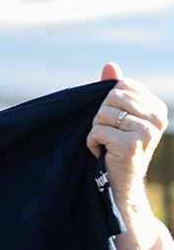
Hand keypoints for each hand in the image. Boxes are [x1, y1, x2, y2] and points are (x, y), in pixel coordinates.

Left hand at [86, 63, 167, 206]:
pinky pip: (98, 131)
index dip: (107, 103)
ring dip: (95, 131)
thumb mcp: (116, 116)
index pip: (121, 86)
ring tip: (106, 144)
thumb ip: (113, 90)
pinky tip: (102, 153)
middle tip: (108, 135)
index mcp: (156, 107)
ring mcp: (148, 130)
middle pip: (111, 98)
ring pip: (103, 114)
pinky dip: (92, 143)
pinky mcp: (133, 143)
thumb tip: (110, 65)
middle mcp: (158, 117)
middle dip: (99, 117)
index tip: (115, 122)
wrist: (118, 184)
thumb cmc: (114, 147)